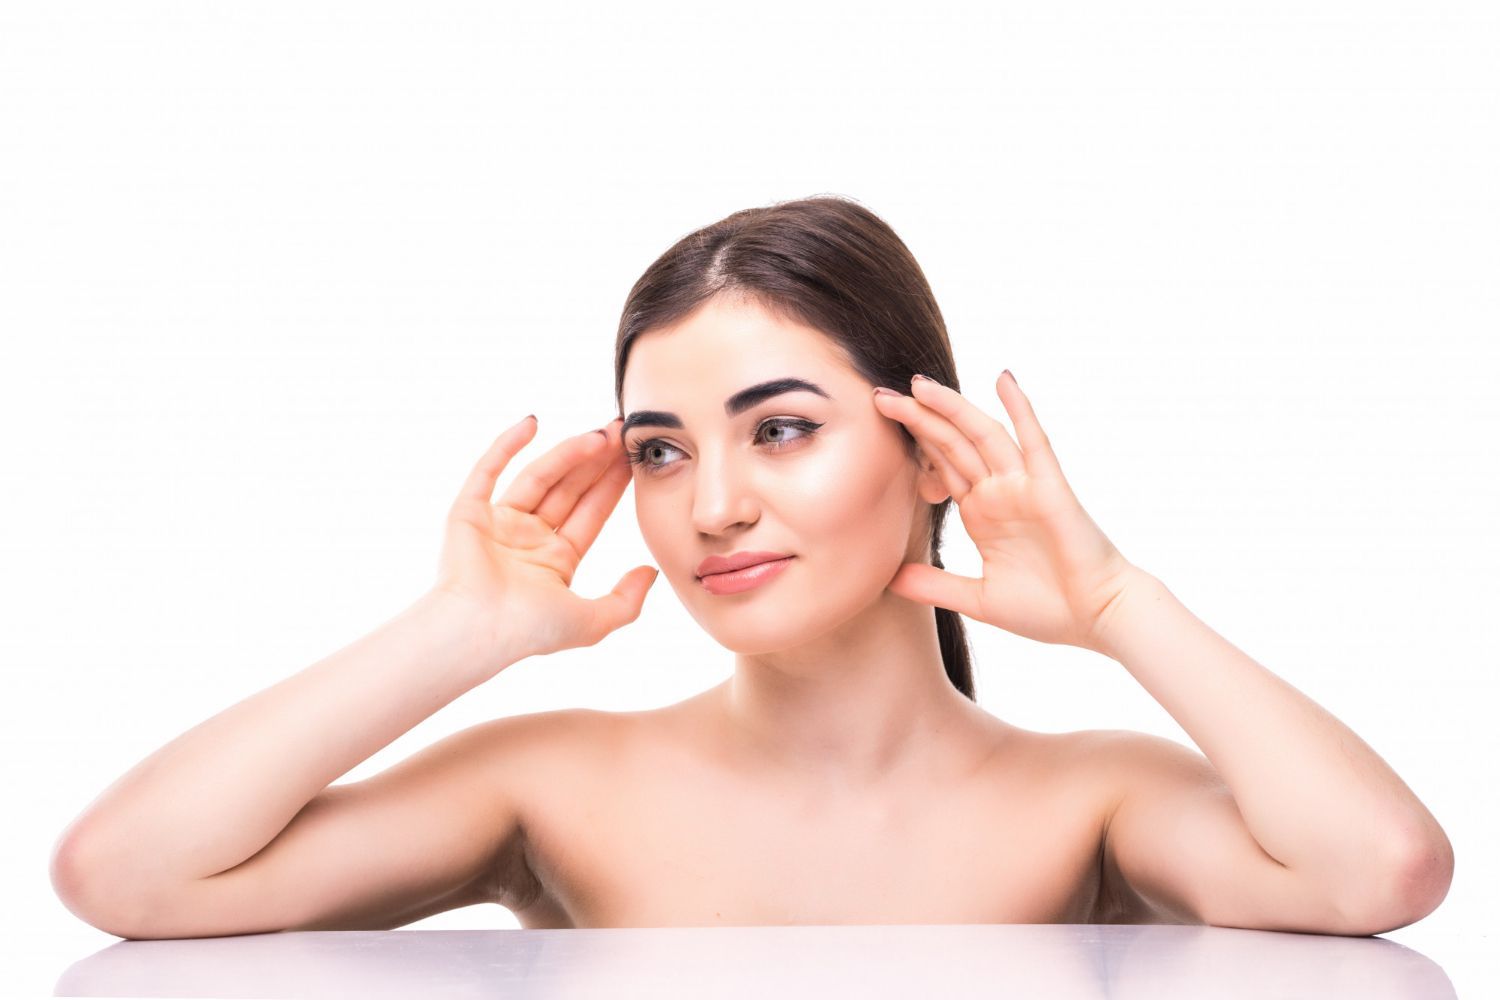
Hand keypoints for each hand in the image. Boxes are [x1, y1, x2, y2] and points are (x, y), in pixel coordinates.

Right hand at [431, 414, 657, 664]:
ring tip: (597, 434)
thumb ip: (626, 601)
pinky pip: (488, 471)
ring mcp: (499, 523)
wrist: (477, 631)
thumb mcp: (592, 621)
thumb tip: (652, 572)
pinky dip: (506, 445)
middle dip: (596, 461)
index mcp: (556, 560)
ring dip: (567, 453)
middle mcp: (529, 538)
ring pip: (539, 477)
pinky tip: (533, 423)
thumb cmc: (529, 632)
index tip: (634, 457)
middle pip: (569, 489)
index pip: (592, 512)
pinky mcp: (469, 513)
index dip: (614, 484)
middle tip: (619, 431)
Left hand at [872, 371, 1144, 652]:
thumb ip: (935, 586)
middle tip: (881, 395)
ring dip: (953, 408)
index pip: (940, 466)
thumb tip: (889, 580)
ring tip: (919, 384)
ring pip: (982, 435)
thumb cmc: (1049, 610)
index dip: (912, 443)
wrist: (1098, 619)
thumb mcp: (978, 600)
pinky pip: (1033, 441)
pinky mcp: (1050, 488)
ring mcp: (1023, 486)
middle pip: (952, 444)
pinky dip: (1020, 409)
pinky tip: (1003, 379)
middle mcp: (999, 493)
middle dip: (918, 418)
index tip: (878, 422)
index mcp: (981, 514)